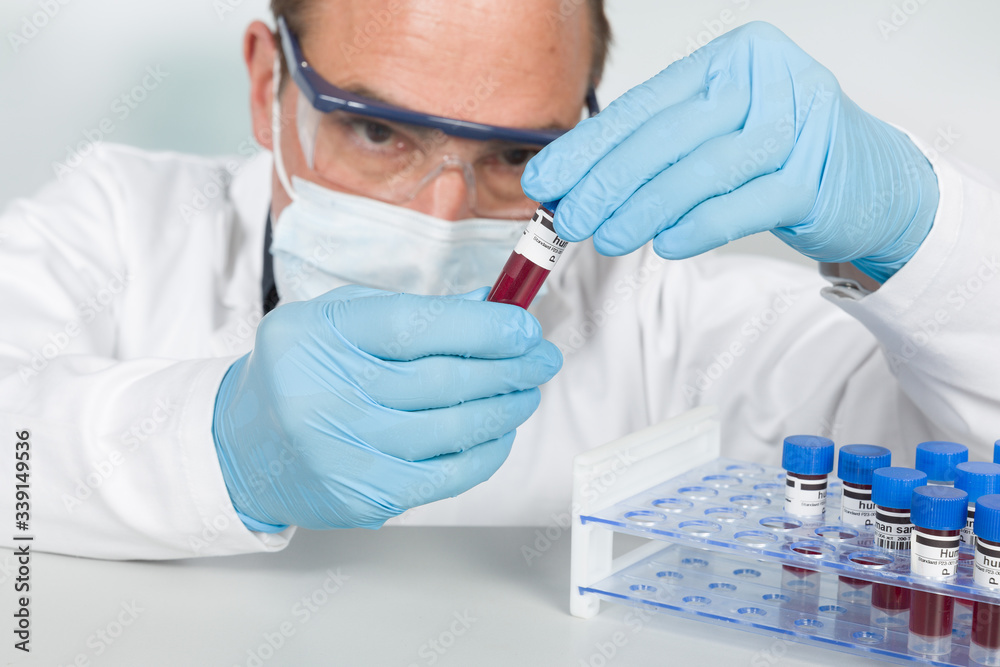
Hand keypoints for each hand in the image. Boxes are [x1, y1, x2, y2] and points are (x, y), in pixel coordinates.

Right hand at [212, 286, 561, 529]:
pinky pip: (445, 475)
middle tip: (541, 358)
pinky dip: (485, 452)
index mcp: (318, 336)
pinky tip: (501, 431)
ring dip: (504, 408)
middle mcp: (324, 395)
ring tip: (528, 390)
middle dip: (508, 366)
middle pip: (442, 380)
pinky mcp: (361, 495)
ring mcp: (342, 452)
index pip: (414, 327)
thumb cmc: (302, 370)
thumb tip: (489, 306)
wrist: (244, 445)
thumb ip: (409, 312)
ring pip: (451, 429)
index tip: (523, 326)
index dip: (480, 327)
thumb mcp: (337, 320)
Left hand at [522, 21, 938, 282]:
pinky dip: (700, 226)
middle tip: (571, 219)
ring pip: (701, 171)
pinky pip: (744, 206)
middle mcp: (767, 80)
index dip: (589, 149)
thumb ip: (655, 151)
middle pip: (668, 137)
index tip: (547, 181)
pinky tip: (667, 244)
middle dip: (608, 183)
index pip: (644, 106)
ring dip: (645, 210)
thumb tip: (574, 187)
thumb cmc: (781, 155)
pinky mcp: (817, 178)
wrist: (871, 181)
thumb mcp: (716, 134)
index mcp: (731, 59)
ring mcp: (798, 125)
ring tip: (607, 238)